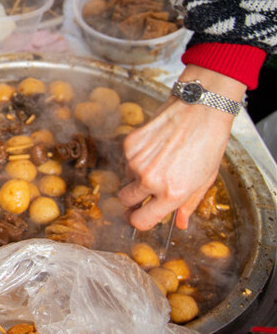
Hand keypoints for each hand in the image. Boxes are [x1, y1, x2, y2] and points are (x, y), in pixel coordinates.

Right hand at [117, 99, 235, 230]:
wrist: (201, 109)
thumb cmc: (208, 143)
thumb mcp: (205, 179)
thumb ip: (189, 204)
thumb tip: (180, 224)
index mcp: (172, 193)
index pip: (141, 220)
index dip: (138, 220)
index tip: (140, 216)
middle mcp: (150, 180)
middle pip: (125, 201)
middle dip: (133, 199)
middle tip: (145, 191)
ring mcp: (136, 162)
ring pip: (126, 177)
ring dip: (136, 174)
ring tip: (158, 160)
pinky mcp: (129, 144)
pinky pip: (126, 159)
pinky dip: (136, 157)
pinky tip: (155, 147)